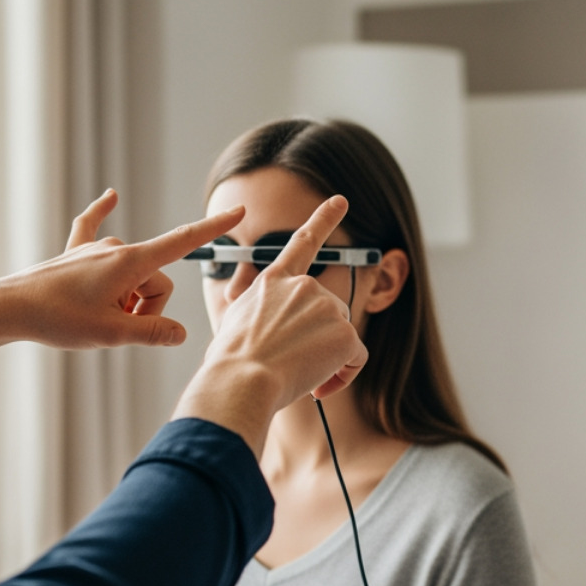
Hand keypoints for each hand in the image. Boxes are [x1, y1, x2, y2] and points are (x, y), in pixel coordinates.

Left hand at [0, 191, 244, 388]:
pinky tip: (110, 196)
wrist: (10, 307)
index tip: (237, 212)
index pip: (183, 243)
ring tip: (96, 317)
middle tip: (119, 328)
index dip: (212, 229)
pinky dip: (103, 214)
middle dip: (148, 307)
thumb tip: (180, 333)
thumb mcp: (113, 334)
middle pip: (157, 279)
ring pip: (132, 273)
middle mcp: (116, 249)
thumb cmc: (59, 321)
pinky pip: (93, 227)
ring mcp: (95, 249)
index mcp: (130, 263)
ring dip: (127, 297)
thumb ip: (153, 332)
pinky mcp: (75, 253)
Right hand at [172, 195, 367, 455]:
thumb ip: (252, 301)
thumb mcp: (234, 318)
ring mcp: (327, 307)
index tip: (341, 200)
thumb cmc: (230, 359)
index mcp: (274, 280)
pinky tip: (318, 385)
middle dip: (318, 339)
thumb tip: (254, 292)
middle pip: (328, 312)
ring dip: (327, 360)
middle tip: (292, 364)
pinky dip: (342, 376)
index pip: (303, 242)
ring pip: (341, 337)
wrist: (241, 380)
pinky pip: (355, 359)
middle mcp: (303, 286)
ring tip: (297, 375)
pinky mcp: (345, 333)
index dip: (324, 218)